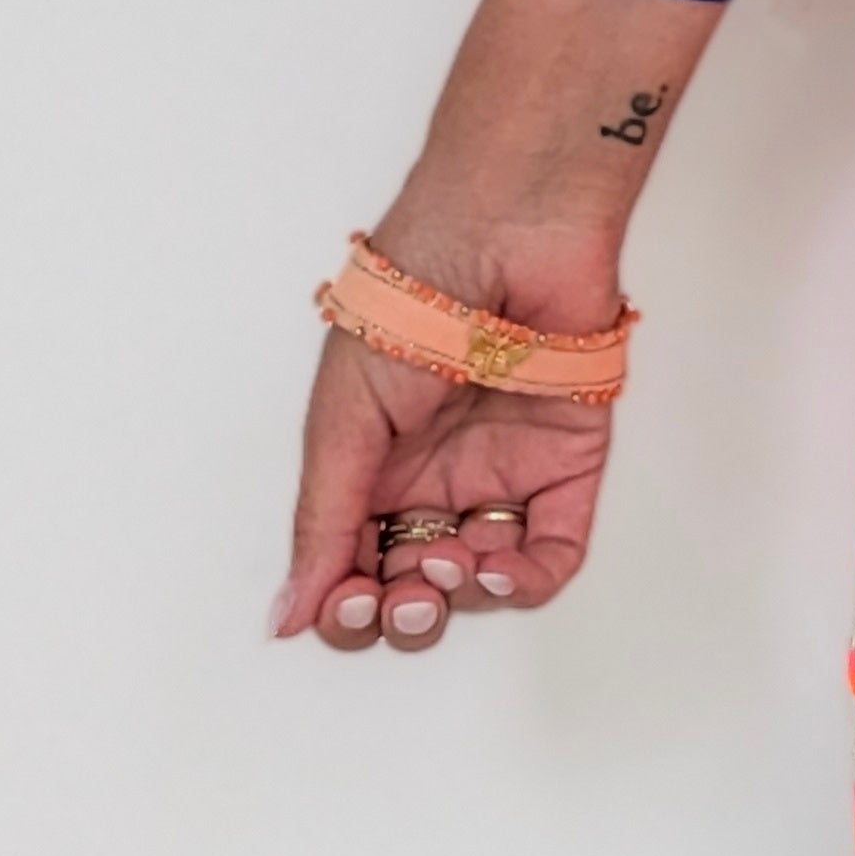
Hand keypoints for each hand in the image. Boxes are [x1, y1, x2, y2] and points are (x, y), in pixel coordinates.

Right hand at [270, 219, 622, 653]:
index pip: (356, 568)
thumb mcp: (342, 418)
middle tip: (396, 596)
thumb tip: (287, 617)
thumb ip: (324, 520)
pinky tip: (493, 563)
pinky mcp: (567, 466)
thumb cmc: (411, 305)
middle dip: (403, 613)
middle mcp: (438, 479)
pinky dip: (524, 580)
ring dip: (458, 596)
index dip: (349, 606)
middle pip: (418, 587)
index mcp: (374, 469)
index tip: (345, 606)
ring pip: (483, 581)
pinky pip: (553, 553)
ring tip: (444, 558)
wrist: (501, 238)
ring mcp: (505, 475)